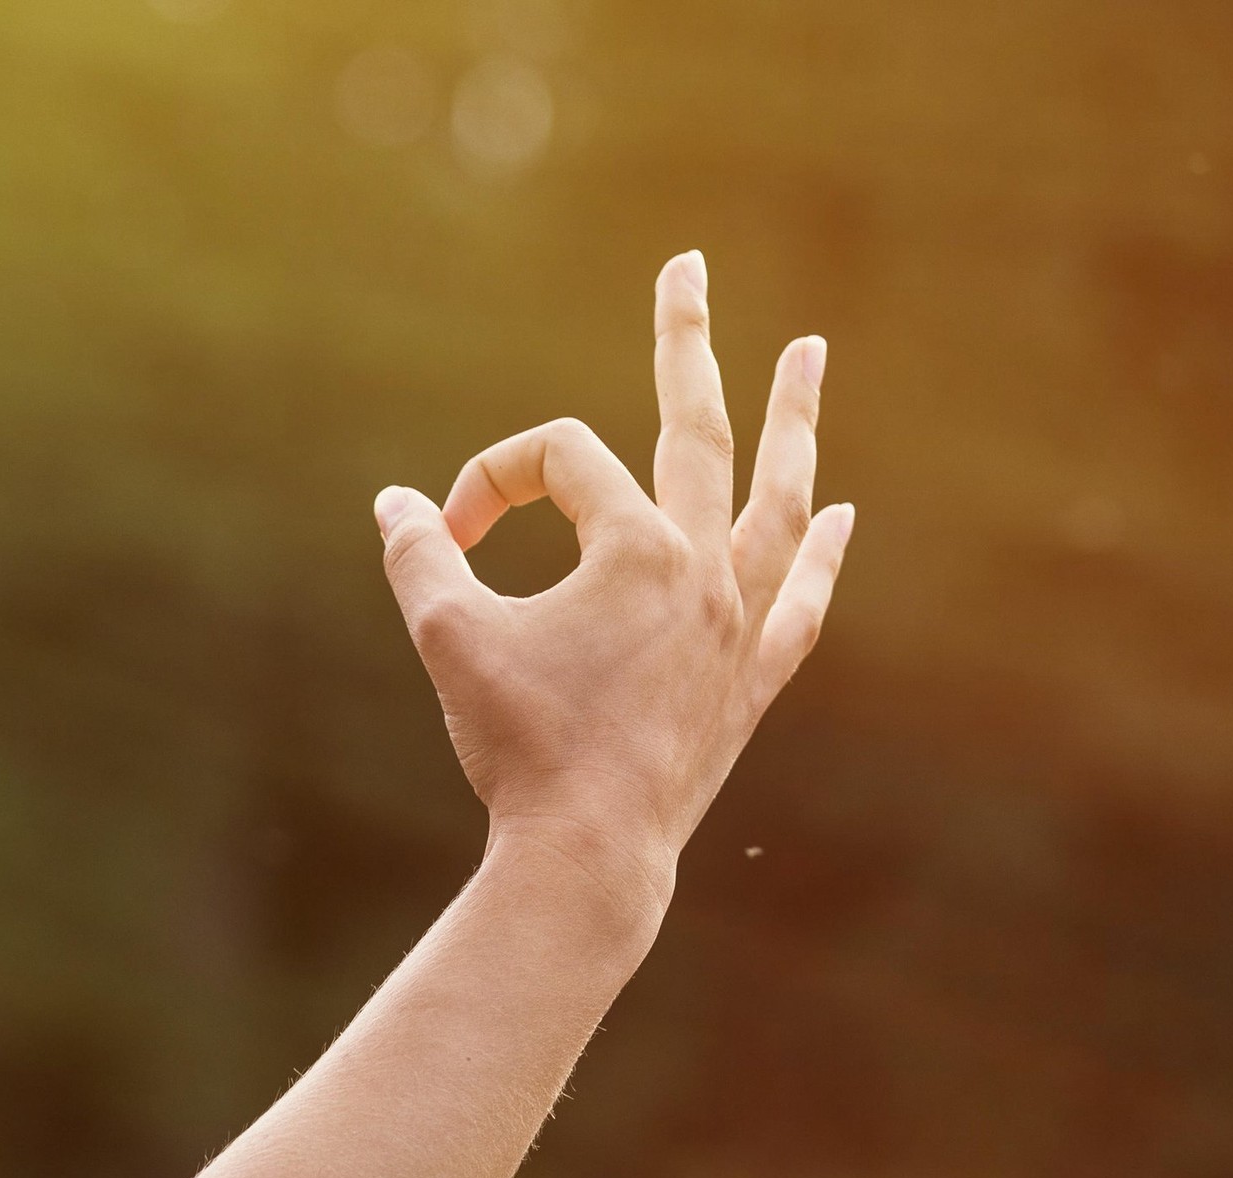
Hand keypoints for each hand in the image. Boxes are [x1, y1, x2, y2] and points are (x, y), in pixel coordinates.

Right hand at [376, 252, 853, 895]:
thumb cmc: (517, 746)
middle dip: (685, 341)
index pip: (560, 461)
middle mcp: (703, 568)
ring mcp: (737, 624)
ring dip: (789, 425)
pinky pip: (797, 604)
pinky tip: (836, 519)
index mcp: (635, 545)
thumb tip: (396, 503)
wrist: (587, 856)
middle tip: (688, 268)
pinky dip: (816, 558)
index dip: (491, 481)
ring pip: (773, 503)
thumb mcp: (447, 636)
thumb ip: (419, 555)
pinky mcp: (748, 682)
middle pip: (696, 428)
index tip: (445, 538)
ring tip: (810, 355)